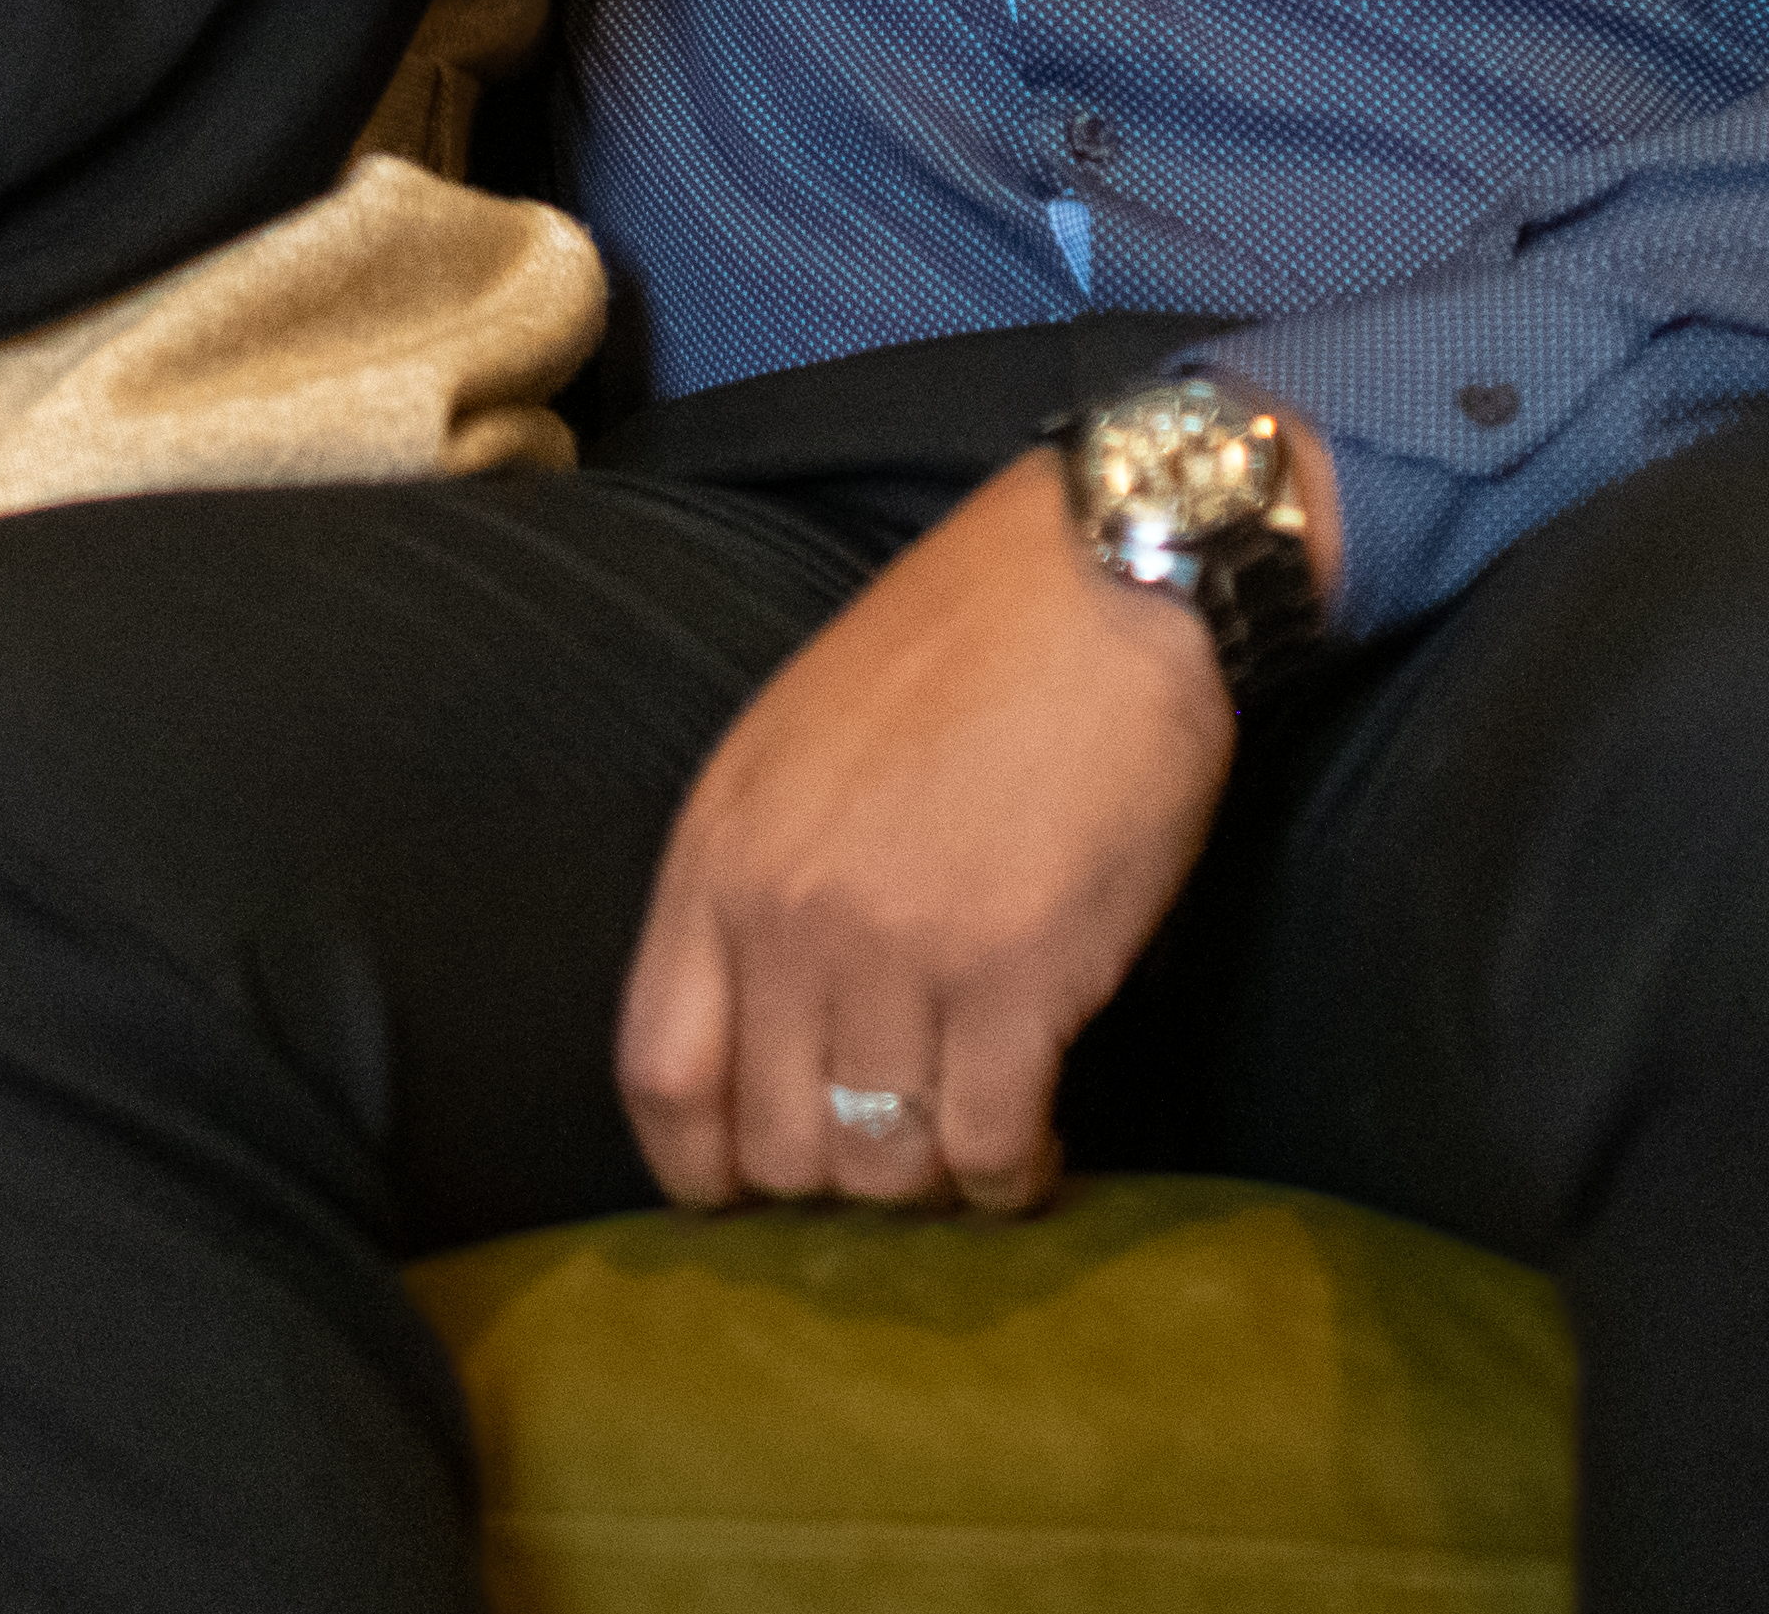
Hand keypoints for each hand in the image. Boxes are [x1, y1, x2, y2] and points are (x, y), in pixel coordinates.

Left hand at [613, 406, 1338, 1215]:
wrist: (1108, 578)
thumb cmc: (961, 650)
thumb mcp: (793, 745)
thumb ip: (757, 881)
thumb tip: (758, 1034)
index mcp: (719, 852)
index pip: (661, 1074)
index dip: (701, 1166)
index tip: (750, 1190)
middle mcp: (789, 915)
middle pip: (777, 1146)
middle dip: (839, 1178)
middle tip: (900, 1147)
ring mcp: (901, 951)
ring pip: (884, 1164)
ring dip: (932, 1182)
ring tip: (972, 1142)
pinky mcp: (1018, 976)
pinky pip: (988, 1148)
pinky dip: (1013, 1176)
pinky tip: (1038, 1143)